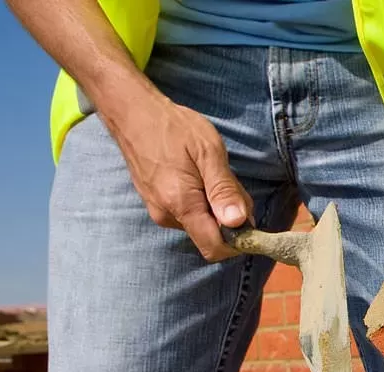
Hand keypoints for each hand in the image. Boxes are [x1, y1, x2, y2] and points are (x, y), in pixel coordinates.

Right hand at [103, 94, 251, 260]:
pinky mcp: (156, 203)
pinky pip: (188, 213)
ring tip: (209, 173)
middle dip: (229, 218)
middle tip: (229, 182)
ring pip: (200, 223)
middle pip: (211, 235)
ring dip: (215, 207)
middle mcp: (167, 215)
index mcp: (182, 205)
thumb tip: (238, 223)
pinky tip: (197, 175)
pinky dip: (201, 201)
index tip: (250, 218)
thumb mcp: (208, 153)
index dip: (238, 241)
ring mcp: (159, 210)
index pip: (215, 248)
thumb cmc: (173, 128)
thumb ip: (224, 190)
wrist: (133, 113)